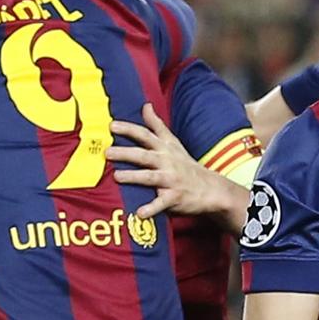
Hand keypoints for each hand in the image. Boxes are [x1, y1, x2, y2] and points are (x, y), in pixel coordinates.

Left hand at [114, 105, 245, 229]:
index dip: (129, 129)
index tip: (111, 126)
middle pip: (144, 155)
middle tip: (107, 152)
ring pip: (150, 177)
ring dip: (134, 177)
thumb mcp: (173, 143)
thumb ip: (157, 125)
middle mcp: (167, 162)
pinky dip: (151, 209)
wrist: (211, 189)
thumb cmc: (186, 165)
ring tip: (117, 177)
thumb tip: (145, 105)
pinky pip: (161, 204)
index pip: (145, 135)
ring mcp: (171, 180)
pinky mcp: (174, 198)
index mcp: (164, 148)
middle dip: (126, 153)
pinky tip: (139, 213)